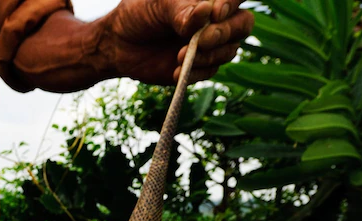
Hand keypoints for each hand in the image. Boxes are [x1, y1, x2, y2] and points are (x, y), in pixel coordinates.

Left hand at [102, 0, 253, 83]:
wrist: (118, 44)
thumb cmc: (139, 15)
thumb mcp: (157, 5)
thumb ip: (181, 10)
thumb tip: (206, 12)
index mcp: (208, 0)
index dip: (232, 4)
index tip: (215, 13)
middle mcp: (215, 20)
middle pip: (243, 24)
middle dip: (223, 33)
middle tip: (201, 40)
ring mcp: (210, 45)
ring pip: (229, 50)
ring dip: (208, 56)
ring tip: (179, 56)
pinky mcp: (200, 67)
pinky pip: (210, 71)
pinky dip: (196, 72)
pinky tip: (177, 72)